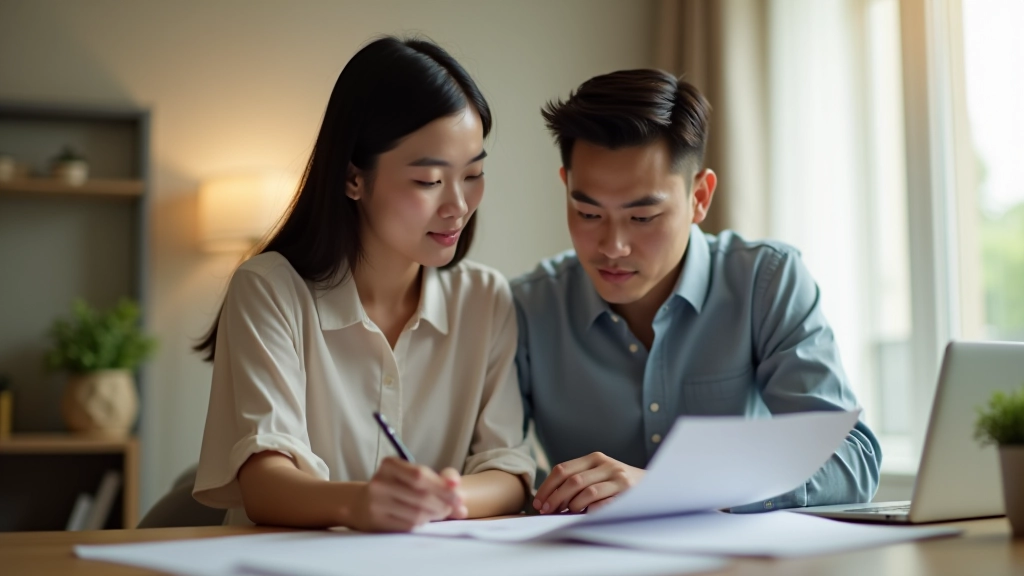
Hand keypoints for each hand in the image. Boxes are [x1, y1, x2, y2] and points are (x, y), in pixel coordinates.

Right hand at [340, 458, 465, 531]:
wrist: (361, 504)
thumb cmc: (396, 486)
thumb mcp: (411, 475)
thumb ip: (437, 478)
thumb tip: (458, 488)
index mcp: (389, 465)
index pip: (420, 475)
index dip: (442, 485)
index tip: (459, 493)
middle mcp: (380, 483)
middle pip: (421, 496)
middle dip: (444, 503)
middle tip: (456, 507)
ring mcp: (376, 504)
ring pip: (417, 514)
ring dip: (436, 515)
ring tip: (441, 512)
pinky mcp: (377, 522)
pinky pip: (409, 526)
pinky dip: (423, 523)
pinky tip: (425, 518)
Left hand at [533, 452, 643, 513]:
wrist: (654, 486)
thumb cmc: (619, 484)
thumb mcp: (599, 474)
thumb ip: (578, 479)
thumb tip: (548, 498)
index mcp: (594, 458)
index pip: (562, 470)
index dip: (547, 487)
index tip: (539, 502)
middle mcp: (606, 464)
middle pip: (572, 481)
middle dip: (555, 498)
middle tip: (547, 511)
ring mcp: (618, 477)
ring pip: (586, 493)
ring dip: (572, 506)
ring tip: (567, 513)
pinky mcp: (628, 492)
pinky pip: (603, 504)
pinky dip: (590, 511)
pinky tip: (585, 516)